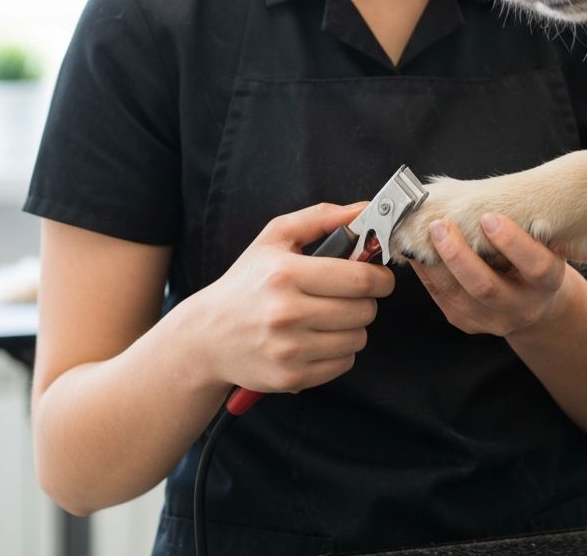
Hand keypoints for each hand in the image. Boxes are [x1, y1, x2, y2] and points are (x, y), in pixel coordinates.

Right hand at [196, 202, 394, 393]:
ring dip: (354, 326)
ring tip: (331, 316)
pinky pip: (344, 364)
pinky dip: (340, 351)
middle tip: (350, 295)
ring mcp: (288, 349)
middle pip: (363, 310)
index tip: (380, 276)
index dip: (380, 277)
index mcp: (285, 274)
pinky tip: (319, 338)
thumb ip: (321, 217)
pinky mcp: (290, 377)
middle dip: (366, 300)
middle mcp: (286, 313)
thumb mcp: (275, 237)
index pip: (358, 279)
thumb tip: (364, 210)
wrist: (206, 336)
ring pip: (358, 338)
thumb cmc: (246, 282)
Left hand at [409, 212, 570, 337]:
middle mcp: (522, 307)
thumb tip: (483, 195)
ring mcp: (493, 320)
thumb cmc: (537, 259)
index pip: (536, 266)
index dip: (513, 242)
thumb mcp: (544, 242)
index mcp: (548, 283)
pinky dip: (426, 271)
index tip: (489, 217)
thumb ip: (525, 224)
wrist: (537, 304)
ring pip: (457, 295)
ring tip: (422, 235)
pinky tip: (416, 250)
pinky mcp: (467, 322)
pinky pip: (441, 297)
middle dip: (458, 256)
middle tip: (440, 226)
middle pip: (486, 287)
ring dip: (435, 263)